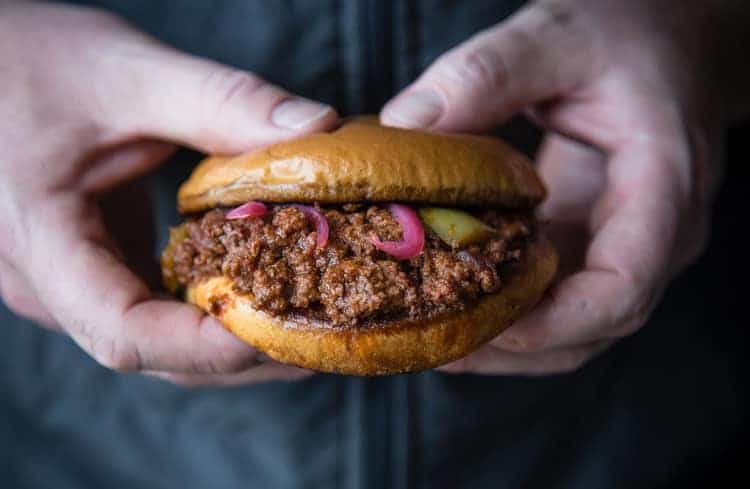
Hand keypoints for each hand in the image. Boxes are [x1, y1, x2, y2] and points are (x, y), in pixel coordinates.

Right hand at [0, 2, 336, 385]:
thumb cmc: (28, 59)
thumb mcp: (127, 72)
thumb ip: (222, 101)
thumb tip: (319, 127)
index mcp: (39, 242)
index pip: (125, 331)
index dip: (209, 345)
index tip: (287, 327)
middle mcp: (49, 283)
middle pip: (156, 353)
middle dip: (245, 355)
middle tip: (328, 337)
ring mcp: (68, 282)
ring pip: (158, 342)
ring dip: (236, 342)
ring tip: (311, 322)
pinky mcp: (91, 267)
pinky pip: (152, 311)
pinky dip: (211, 312)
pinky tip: (263, 291)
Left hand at [381, 0, 726, 374]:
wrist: (672, 36)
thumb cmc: (631, 32)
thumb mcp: (561, 36)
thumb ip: (488, 73)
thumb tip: (407, 124)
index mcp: (661, 190)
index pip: (621, 291)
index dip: (551, 325)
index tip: (480, 327)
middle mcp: (650, 236)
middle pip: (588, 329)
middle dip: (510, 347)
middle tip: (429, 343)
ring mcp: (620, 244)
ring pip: (569, 326)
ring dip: (502, 341)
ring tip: (427, 333)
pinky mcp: (590, 239)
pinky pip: (553, 296)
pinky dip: (504, 309)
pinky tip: (448, 298)